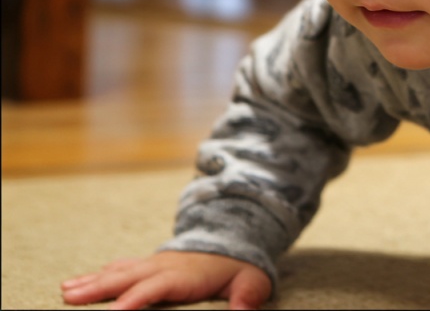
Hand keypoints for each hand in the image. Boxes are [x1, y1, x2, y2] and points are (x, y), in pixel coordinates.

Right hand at [60, 251, 270, 309]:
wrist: (235, 241)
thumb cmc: (241, 269)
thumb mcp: (252, 282)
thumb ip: (247, 298)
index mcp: (186, 274)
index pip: (157, 287)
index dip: (135, 299)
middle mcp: (165, 266)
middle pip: (129, 277)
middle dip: (99, 288)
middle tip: (70, 298)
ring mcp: (155, 263)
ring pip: (120, 271)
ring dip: (92, 280)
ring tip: (66, 290)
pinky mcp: (150, 264)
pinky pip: (121, 268)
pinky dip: (99, 274)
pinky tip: (78, 282)